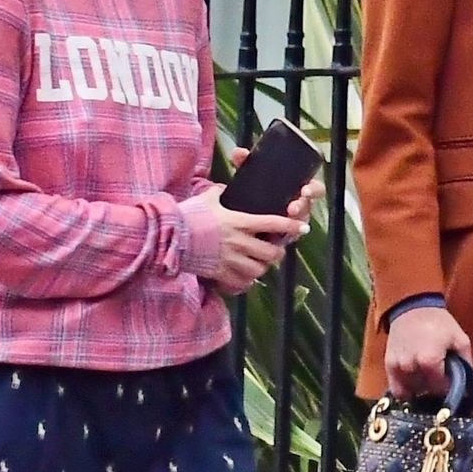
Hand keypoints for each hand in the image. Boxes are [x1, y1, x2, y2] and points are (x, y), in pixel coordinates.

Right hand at [184, 180, 301, 296]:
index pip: (274, 224)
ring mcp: (231, 260)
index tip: (303, 227)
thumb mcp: (206, 199)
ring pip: (259, 270)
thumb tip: (224, 188)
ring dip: (261, 267)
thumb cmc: (187, 216)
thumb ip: (220, 194)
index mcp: (239, 222)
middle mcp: (239, 242)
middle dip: (276, 252)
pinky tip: (242, 276)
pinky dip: (246, 281)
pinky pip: (242, 283)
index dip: (291, 226)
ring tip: (257, 263)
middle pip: (272, 253)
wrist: (169, 238)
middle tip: (274, 249)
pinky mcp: (221, 274)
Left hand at [227, 144, 325, 230]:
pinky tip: (273, 236)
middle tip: (292, 208)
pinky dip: (282, 236)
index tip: (304, 190)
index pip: (314, 188)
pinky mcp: (283, 235)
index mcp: (298, 188)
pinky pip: (288, 237)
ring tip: (283, 221)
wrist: (243, 209)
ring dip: (294, 223)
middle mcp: (299, 205)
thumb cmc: (255, 188)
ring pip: (300, 224)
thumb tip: (239, 153)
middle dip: (302, 208)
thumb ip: (246, 164)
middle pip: (308, 207)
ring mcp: (293, 222)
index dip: (313, 190)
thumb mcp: (251, 175)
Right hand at [384, 306, 472, 400]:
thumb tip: (469, 386)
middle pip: (426, 390)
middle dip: (434, 385)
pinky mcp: (389, 365)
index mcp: (429, 361)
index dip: (447, 384)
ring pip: (412, 391)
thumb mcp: (460, 339)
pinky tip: (413, 379)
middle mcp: (410, 367)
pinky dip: (406, 388)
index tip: (449, 376)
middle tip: (439, 372)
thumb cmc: (439, 323)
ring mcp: (397, 367)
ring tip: (426, 372)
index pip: (440, 388)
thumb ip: (466, 364)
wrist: (413, 307)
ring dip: (420, 387)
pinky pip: (397, 389)